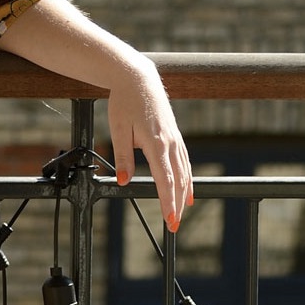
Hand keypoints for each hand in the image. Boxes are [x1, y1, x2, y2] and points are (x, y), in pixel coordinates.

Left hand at [106, 60, 192, 231]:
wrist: (138, 78)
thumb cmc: (125, 102)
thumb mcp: (118, 129)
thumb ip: (122, 157)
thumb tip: (123, 180)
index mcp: (156, 143)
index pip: (165, 180)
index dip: (167, 202)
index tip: (169, 220)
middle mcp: (170, 143)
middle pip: (177, 180)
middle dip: (176, 205)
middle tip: (173, 226)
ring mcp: (175, 139)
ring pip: (184, 172)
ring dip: (183, 194)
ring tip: (181, 213)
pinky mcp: (174, 136)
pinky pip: (184, 162)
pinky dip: (187, 178)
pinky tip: (187, 190)